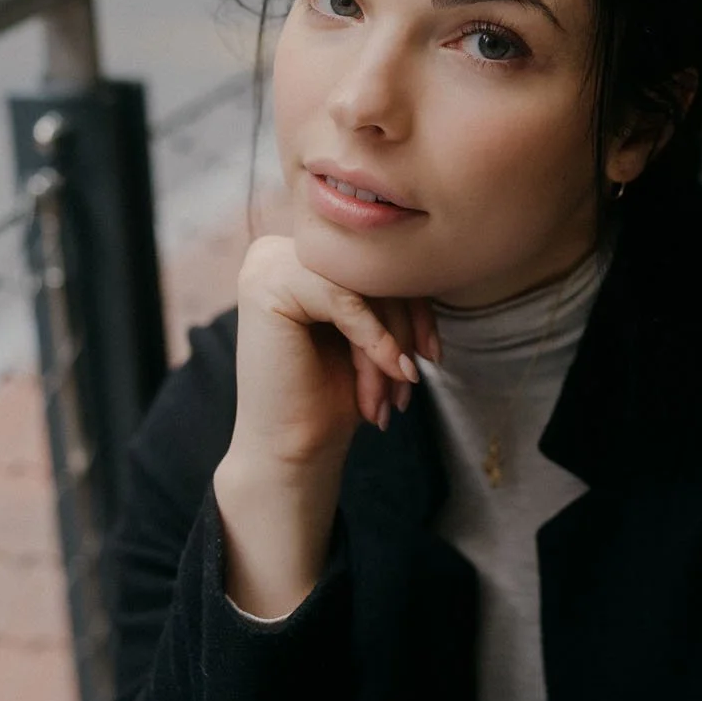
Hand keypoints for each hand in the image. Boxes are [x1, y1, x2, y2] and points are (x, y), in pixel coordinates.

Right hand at [217, 235, 437, 616]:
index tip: (433, 355)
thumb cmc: (331, 394)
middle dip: (404, 330)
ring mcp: (267, 264)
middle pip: (370, 271)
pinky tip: (391, 373)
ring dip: (389, 346)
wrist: (292, 450)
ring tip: (393, 394)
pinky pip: (345, 300)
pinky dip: (375, 341)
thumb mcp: (369, 330)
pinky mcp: (267, 286)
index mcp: (300, 256)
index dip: (415, 306)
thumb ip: (386, 287)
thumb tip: (435, 256)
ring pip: (362, 287)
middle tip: (411, 382)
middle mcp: (277, 250)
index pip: (375, 263)